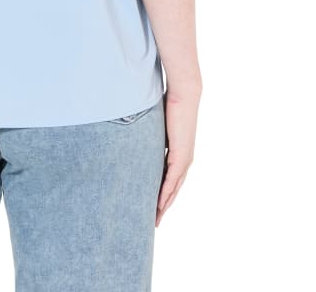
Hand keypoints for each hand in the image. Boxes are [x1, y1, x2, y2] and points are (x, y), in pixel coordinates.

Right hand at [156, 84, 200, 226]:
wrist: (184, 94)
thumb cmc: (170, 103)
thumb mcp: (156, 123)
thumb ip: (148, 132)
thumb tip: (131, 130)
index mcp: (179, 153)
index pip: (170, 179)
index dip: (162, 194)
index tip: (153, 206)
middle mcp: (184, 160)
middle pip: (173, 189)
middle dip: (163, 206)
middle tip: (154, 221)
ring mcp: (184, 159)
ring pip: (174, 188)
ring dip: (164, 205)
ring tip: (155, 219)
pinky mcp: (181, 156)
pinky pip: (172, 180)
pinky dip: (166, 194)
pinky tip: (159, 205)